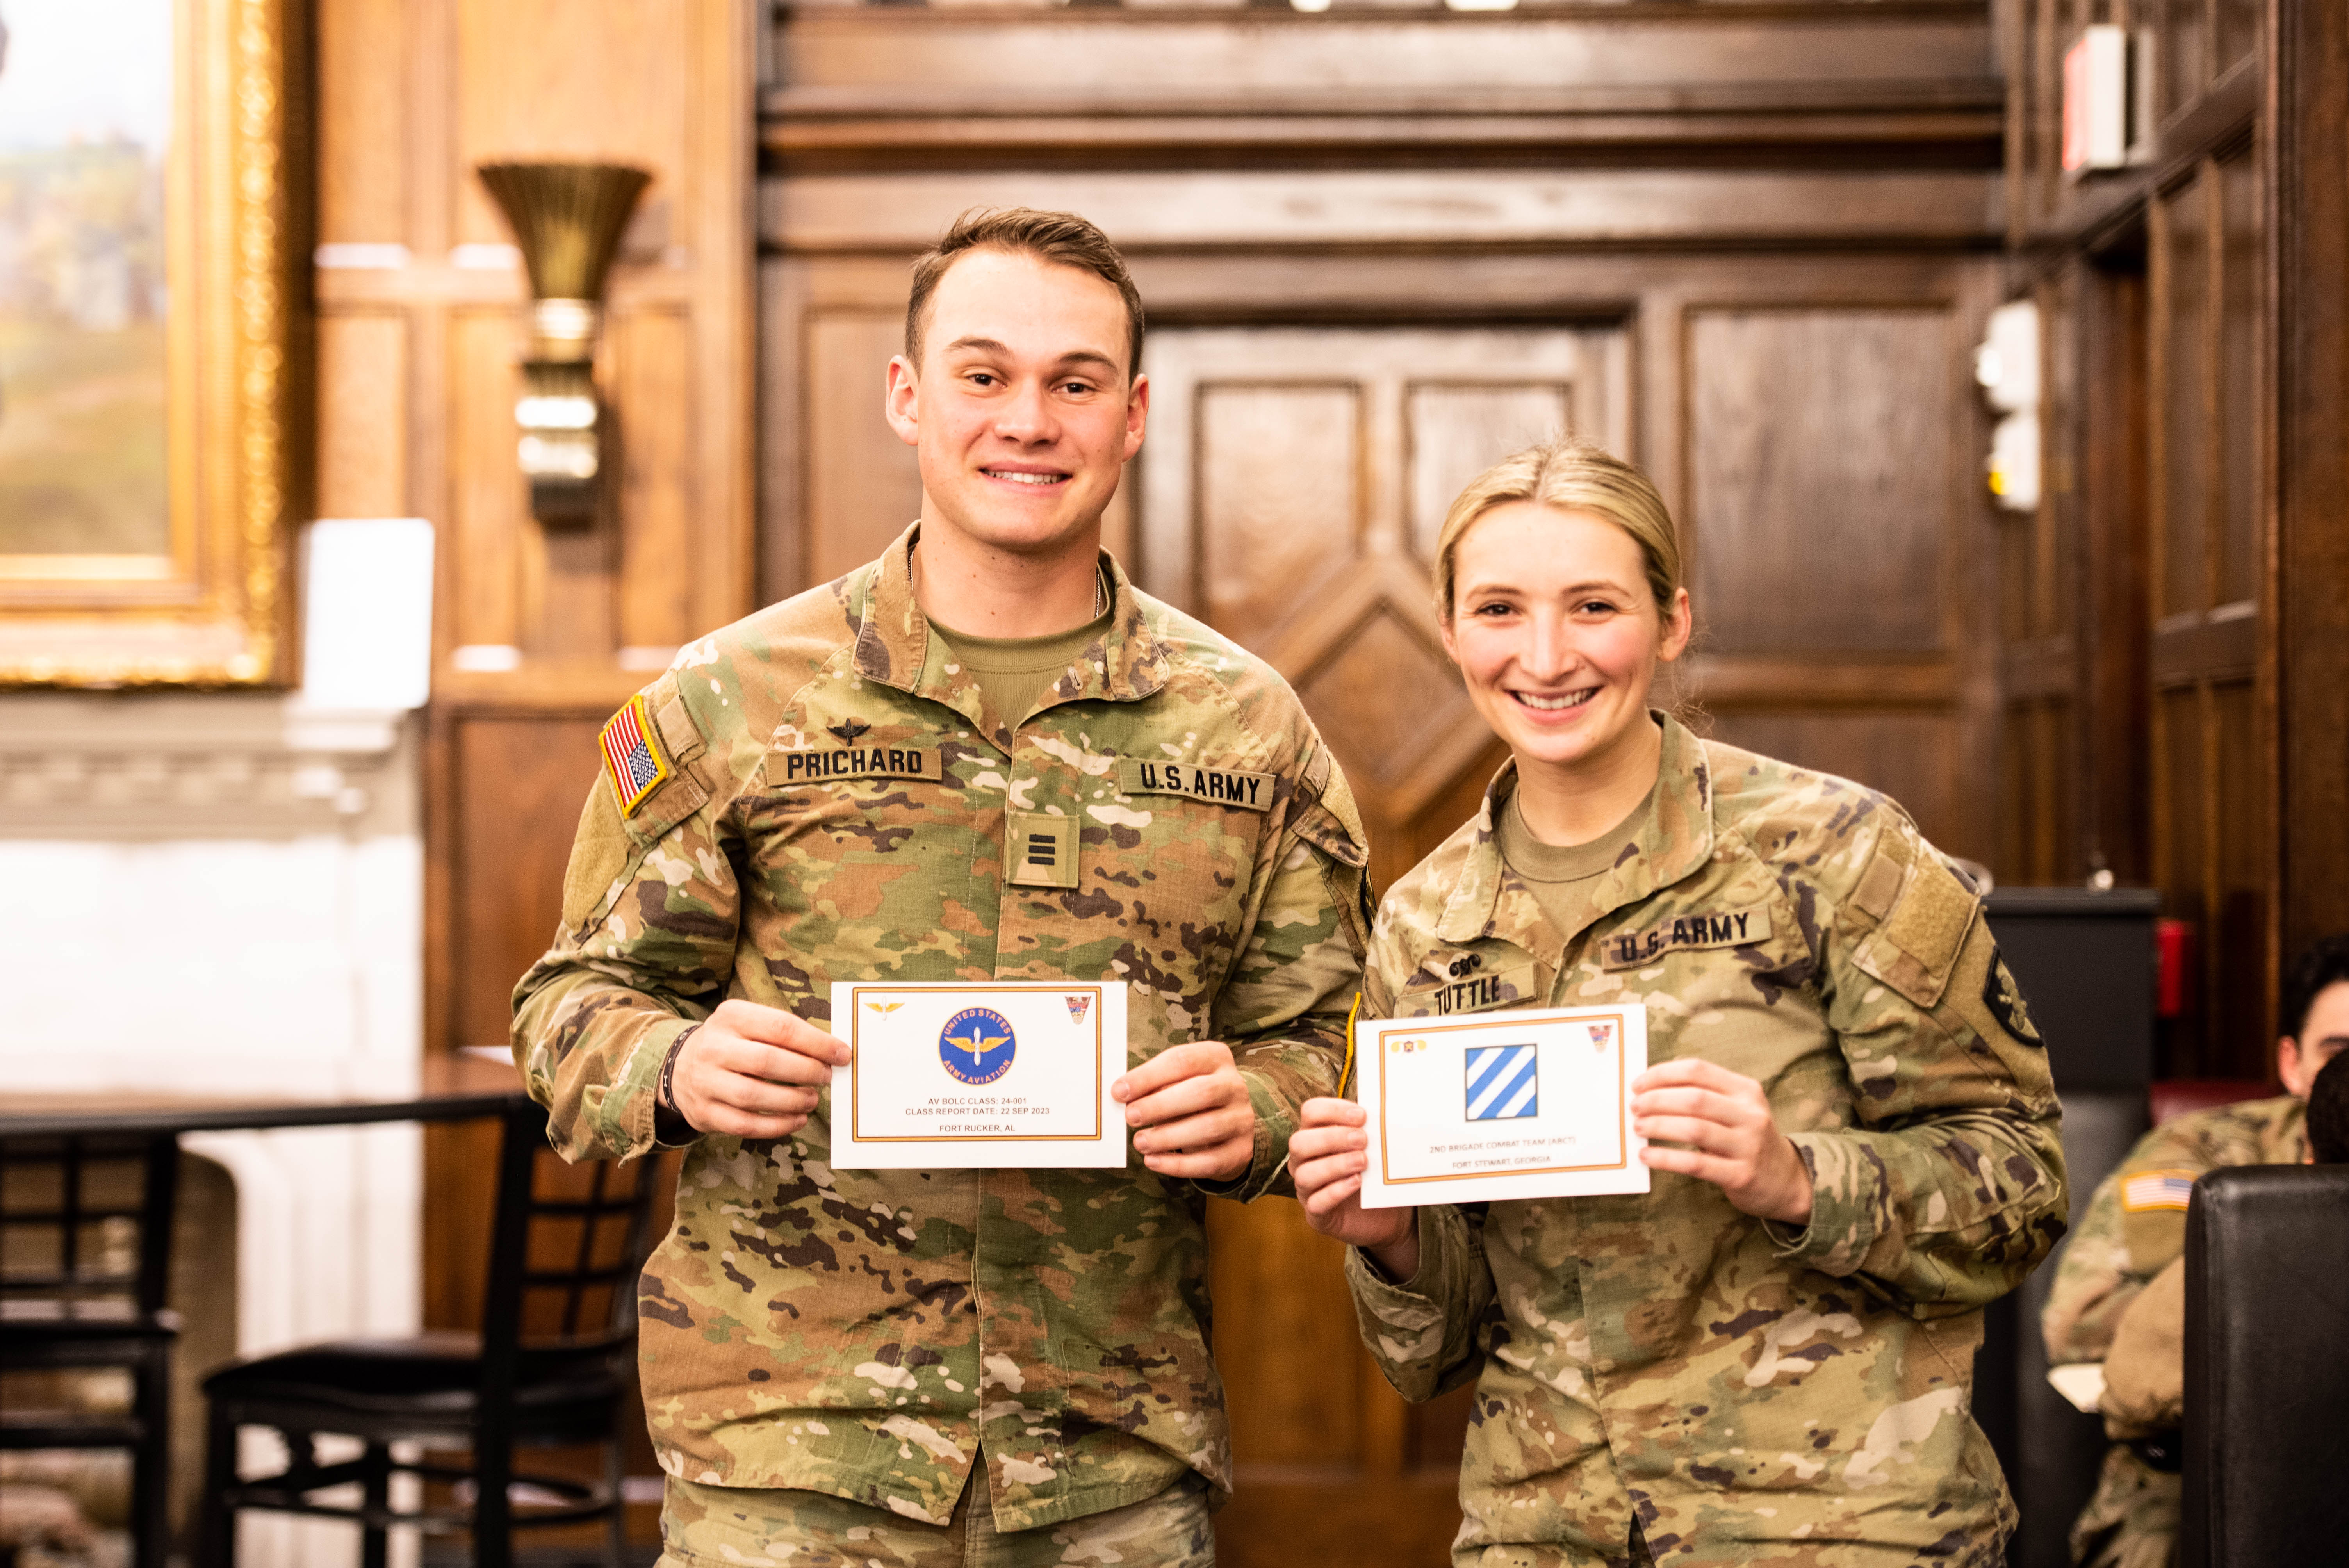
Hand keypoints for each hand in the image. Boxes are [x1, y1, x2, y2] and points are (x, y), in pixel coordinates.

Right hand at [666, 999, 846, 1138]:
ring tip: (813, 1099)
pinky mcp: (704, 1113)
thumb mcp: (751, 1024)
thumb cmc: (733, 1044)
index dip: (817, 1043)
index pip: (781, 1027)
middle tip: (827, 1077)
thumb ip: (786, 1033)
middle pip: (767, 1061)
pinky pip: (744, 1125)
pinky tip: (797, 1120)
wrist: (680, 1067)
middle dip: (805, 1071)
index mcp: (731, 1016)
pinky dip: (776, 1126)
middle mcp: (713, 1047)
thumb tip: (833, 1051)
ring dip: (792, 1101)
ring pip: (754, 1096)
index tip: (842, 1054)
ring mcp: (705, 1082)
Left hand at [1113, 1041, 1254, 1181]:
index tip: (1119, 1091)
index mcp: (1216, 1058)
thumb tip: (1122, 1095)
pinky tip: (1153, 1161)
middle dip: (1160, 1105)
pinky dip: (1178, 1165)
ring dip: (1167, 1137)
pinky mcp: (1241, 1150)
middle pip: (1201, 1092)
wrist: (1228, 1125)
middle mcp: (1235, 1086)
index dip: (1149, 1076)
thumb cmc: (1190, 1097)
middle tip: (1130, 1117)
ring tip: (1139, 1141)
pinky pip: (1210, 1161)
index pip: (1183, 1060)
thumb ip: (1154, 1084)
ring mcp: (1242, 1119)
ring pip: (1207, 1128)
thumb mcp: (1176, 1081)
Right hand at [1289, 1099, 1418, 1276]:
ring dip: (1335, 1165)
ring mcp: (1307, 1189)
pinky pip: (1316, 1203)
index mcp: (1315, 1135)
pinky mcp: (1317, 1214)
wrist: (1386, 1215)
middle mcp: (1304, 1161)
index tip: (1361, 1116)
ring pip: (1304, 1174)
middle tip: (1362, 1140)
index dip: (1332, 1110)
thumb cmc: (1377, 1173)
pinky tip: (1357, 1183)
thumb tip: (1387, 1110)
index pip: (1310, 1112)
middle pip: (1299, 1143)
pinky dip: (1335, 1191)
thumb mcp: (1376, 1148)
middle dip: (1331, 1138)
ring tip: (1363, 1162)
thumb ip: (1373, 1130)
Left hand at [1631, 1057, 1813, 1224]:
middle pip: (1694, 1098)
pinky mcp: (1741, 1175)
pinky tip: (1646, 1156)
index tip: (1638, 1084)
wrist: (1785, 1181)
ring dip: (1658, 1126)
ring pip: (1694, 1129)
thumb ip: (1703, 1095)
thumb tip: (1649, 1087)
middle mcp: (1750, 1114)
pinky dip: (1665, 1158)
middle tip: (1634, 1107)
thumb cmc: (1745, 1139)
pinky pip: (1696, 1164)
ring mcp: (1748, 1145)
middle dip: (1656, 1100)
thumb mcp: (1736, 1109)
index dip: (1662, 1074)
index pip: (1698, 1070)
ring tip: (1637, 1127)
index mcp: (1746, 1090)